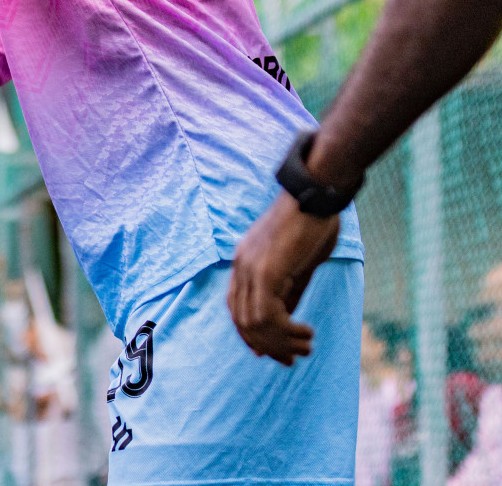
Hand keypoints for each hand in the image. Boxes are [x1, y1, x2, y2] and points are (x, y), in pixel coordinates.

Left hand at [227, 192, 340, 365]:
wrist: (316, 194)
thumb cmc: (313, 225)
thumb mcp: (298, 264)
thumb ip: (288, 291)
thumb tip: (286, 321)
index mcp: (244, 262)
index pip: (236, 308)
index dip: (251, 335)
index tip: (272, 353)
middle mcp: (241, 265)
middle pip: (242, 320)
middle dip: (268, 346)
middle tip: (293, 359)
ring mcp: (250, 267)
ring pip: (254, 322)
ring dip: (280, 342)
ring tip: (306, 347)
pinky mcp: (267, 270)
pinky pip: (268, 313)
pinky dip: (285, 331)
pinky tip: (306, 332)